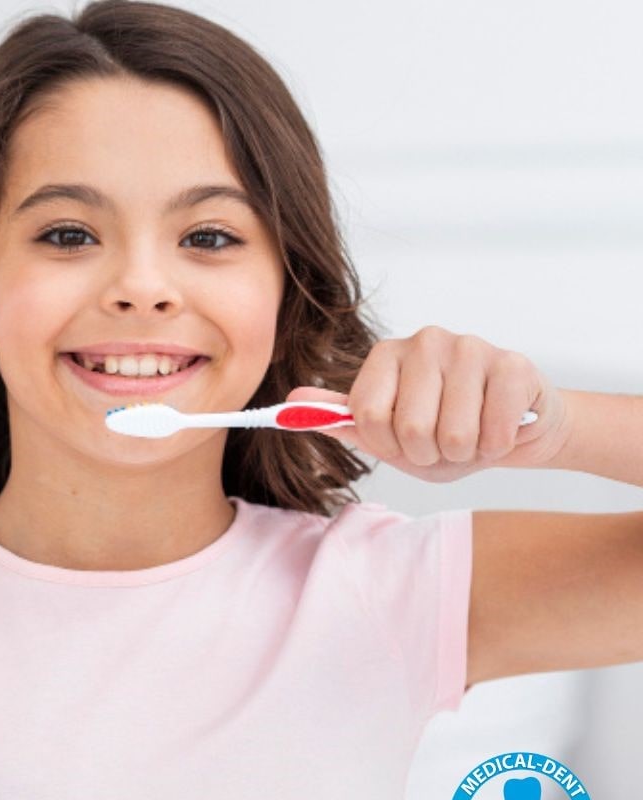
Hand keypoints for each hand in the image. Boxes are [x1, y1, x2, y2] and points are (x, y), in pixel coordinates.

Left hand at [286, 326, 572, 482]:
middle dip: (428, 453)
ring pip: (453, 435)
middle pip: (409, 428)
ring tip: (472, 435)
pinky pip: (493, 432)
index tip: (402, 443)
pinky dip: (495, 447)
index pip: (366, 416)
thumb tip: (289, 401)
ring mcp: (471, 348)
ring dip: (464, 452)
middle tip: (443, 442)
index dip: (387, 445)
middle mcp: (426, 341)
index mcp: (386, 354)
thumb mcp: (387, 433)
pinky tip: (499, 430)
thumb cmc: (446, 431)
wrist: (514, 430)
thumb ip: (342, 417)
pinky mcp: (512, 365)